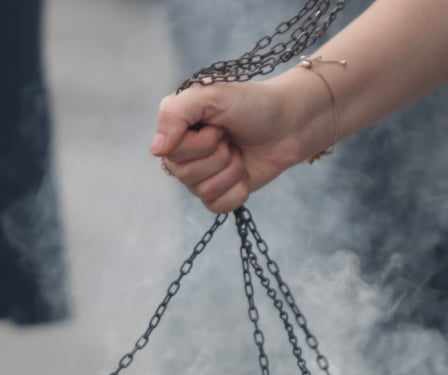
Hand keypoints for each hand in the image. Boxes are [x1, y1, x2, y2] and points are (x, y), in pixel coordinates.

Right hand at [150, 74, 324, 213]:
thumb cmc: (253, 104)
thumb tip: (156, 150)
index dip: (199, 143)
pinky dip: (236, 191)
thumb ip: (175, 114)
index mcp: (177, 127)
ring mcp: (202, 175)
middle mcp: (184, 153)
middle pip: (184, 175)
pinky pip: (216, 207)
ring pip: (202, 191)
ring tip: (240, 152)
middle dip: (217, 156)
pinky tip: (244, 173)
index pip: (169, 153)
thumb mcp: (212, 95)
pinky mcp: (221, 194)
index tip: (218, 125)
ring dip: (230, 171)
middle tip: (231, 138)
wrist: (291, 123)